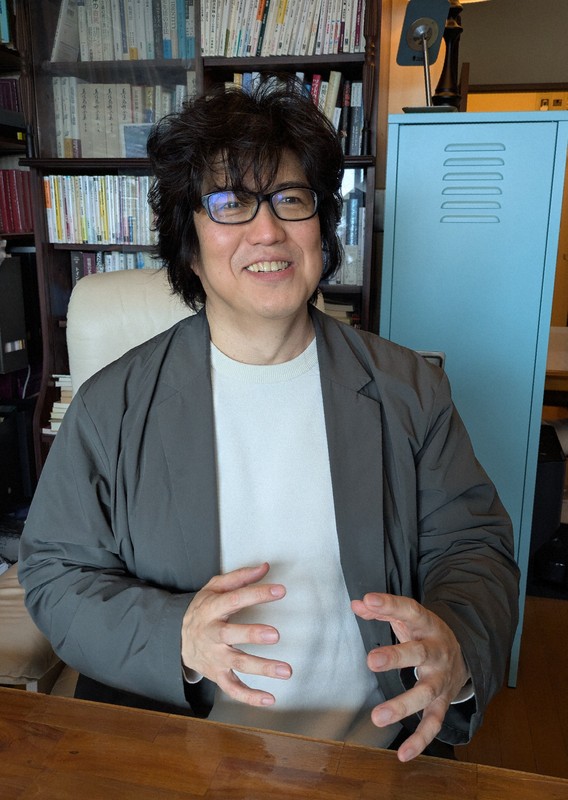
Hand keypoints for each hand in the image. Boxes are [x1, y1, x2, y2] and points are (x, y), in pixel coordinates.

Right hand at [181, 562, 291, 706]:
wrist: (179, 639)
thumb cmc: (203, 609)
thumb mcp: (214, 588)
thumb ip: (239, 577)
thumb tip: (265, 568)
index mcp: (211, 609)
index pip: (234, 599)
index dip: (257, 594)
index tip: (280, 590)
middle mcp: (212, 634)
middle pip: (231, 634)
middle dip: (252, 635)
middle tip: (275, 635)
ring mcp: (215, 657)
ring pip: (237, 664)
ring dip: (262, 668)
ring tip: (286, 670)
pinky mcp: (218, 675)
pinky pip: (233, 689)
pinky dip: (249, 697)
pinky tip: (270, 698)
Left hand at [351, 593, 469, 761]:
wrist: (466, 654)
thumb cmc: (426, 634)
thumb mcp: (408, 618)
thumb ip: (382, 610)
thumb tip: (356, 604)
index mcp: (427, 626)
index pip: (410, 611)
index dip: (390, 605)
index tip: (370, 600)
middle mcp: (437, 652)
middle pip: (419, 653)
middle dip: (397, 657)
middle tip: (371, 660)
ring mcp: (441, 679)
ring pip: (426, 692)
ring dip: (403, 704)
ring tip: (378, 717)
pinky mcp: (443, 703)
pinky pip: (434, 723)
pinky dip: (420, 740)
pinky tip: (403, 754)